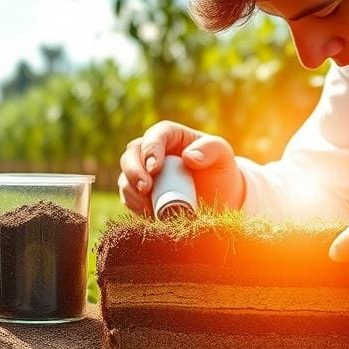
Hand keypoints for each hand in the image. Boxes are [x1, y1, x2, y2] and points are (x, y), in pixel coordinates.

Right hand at [118, 120, 244, 215]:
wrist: (219, 201)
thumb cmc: (220, 172)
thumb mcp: (223, 156)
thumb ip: (211, 149)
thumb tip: (189, 157)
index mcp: (171, 136)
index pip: (155, 135)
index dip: (151, 149)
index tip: (154, 168)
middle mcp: (152, 152)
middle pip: (132, 154)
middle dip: (134, 171)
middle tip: (145, 188)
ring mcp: (144, 174)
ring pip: (125, 176)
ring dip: (131, 190)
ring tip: (147, 205)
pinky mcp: (140, 195)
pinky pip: (128, 197)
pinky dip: (133, 205)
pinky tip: (147, 212)